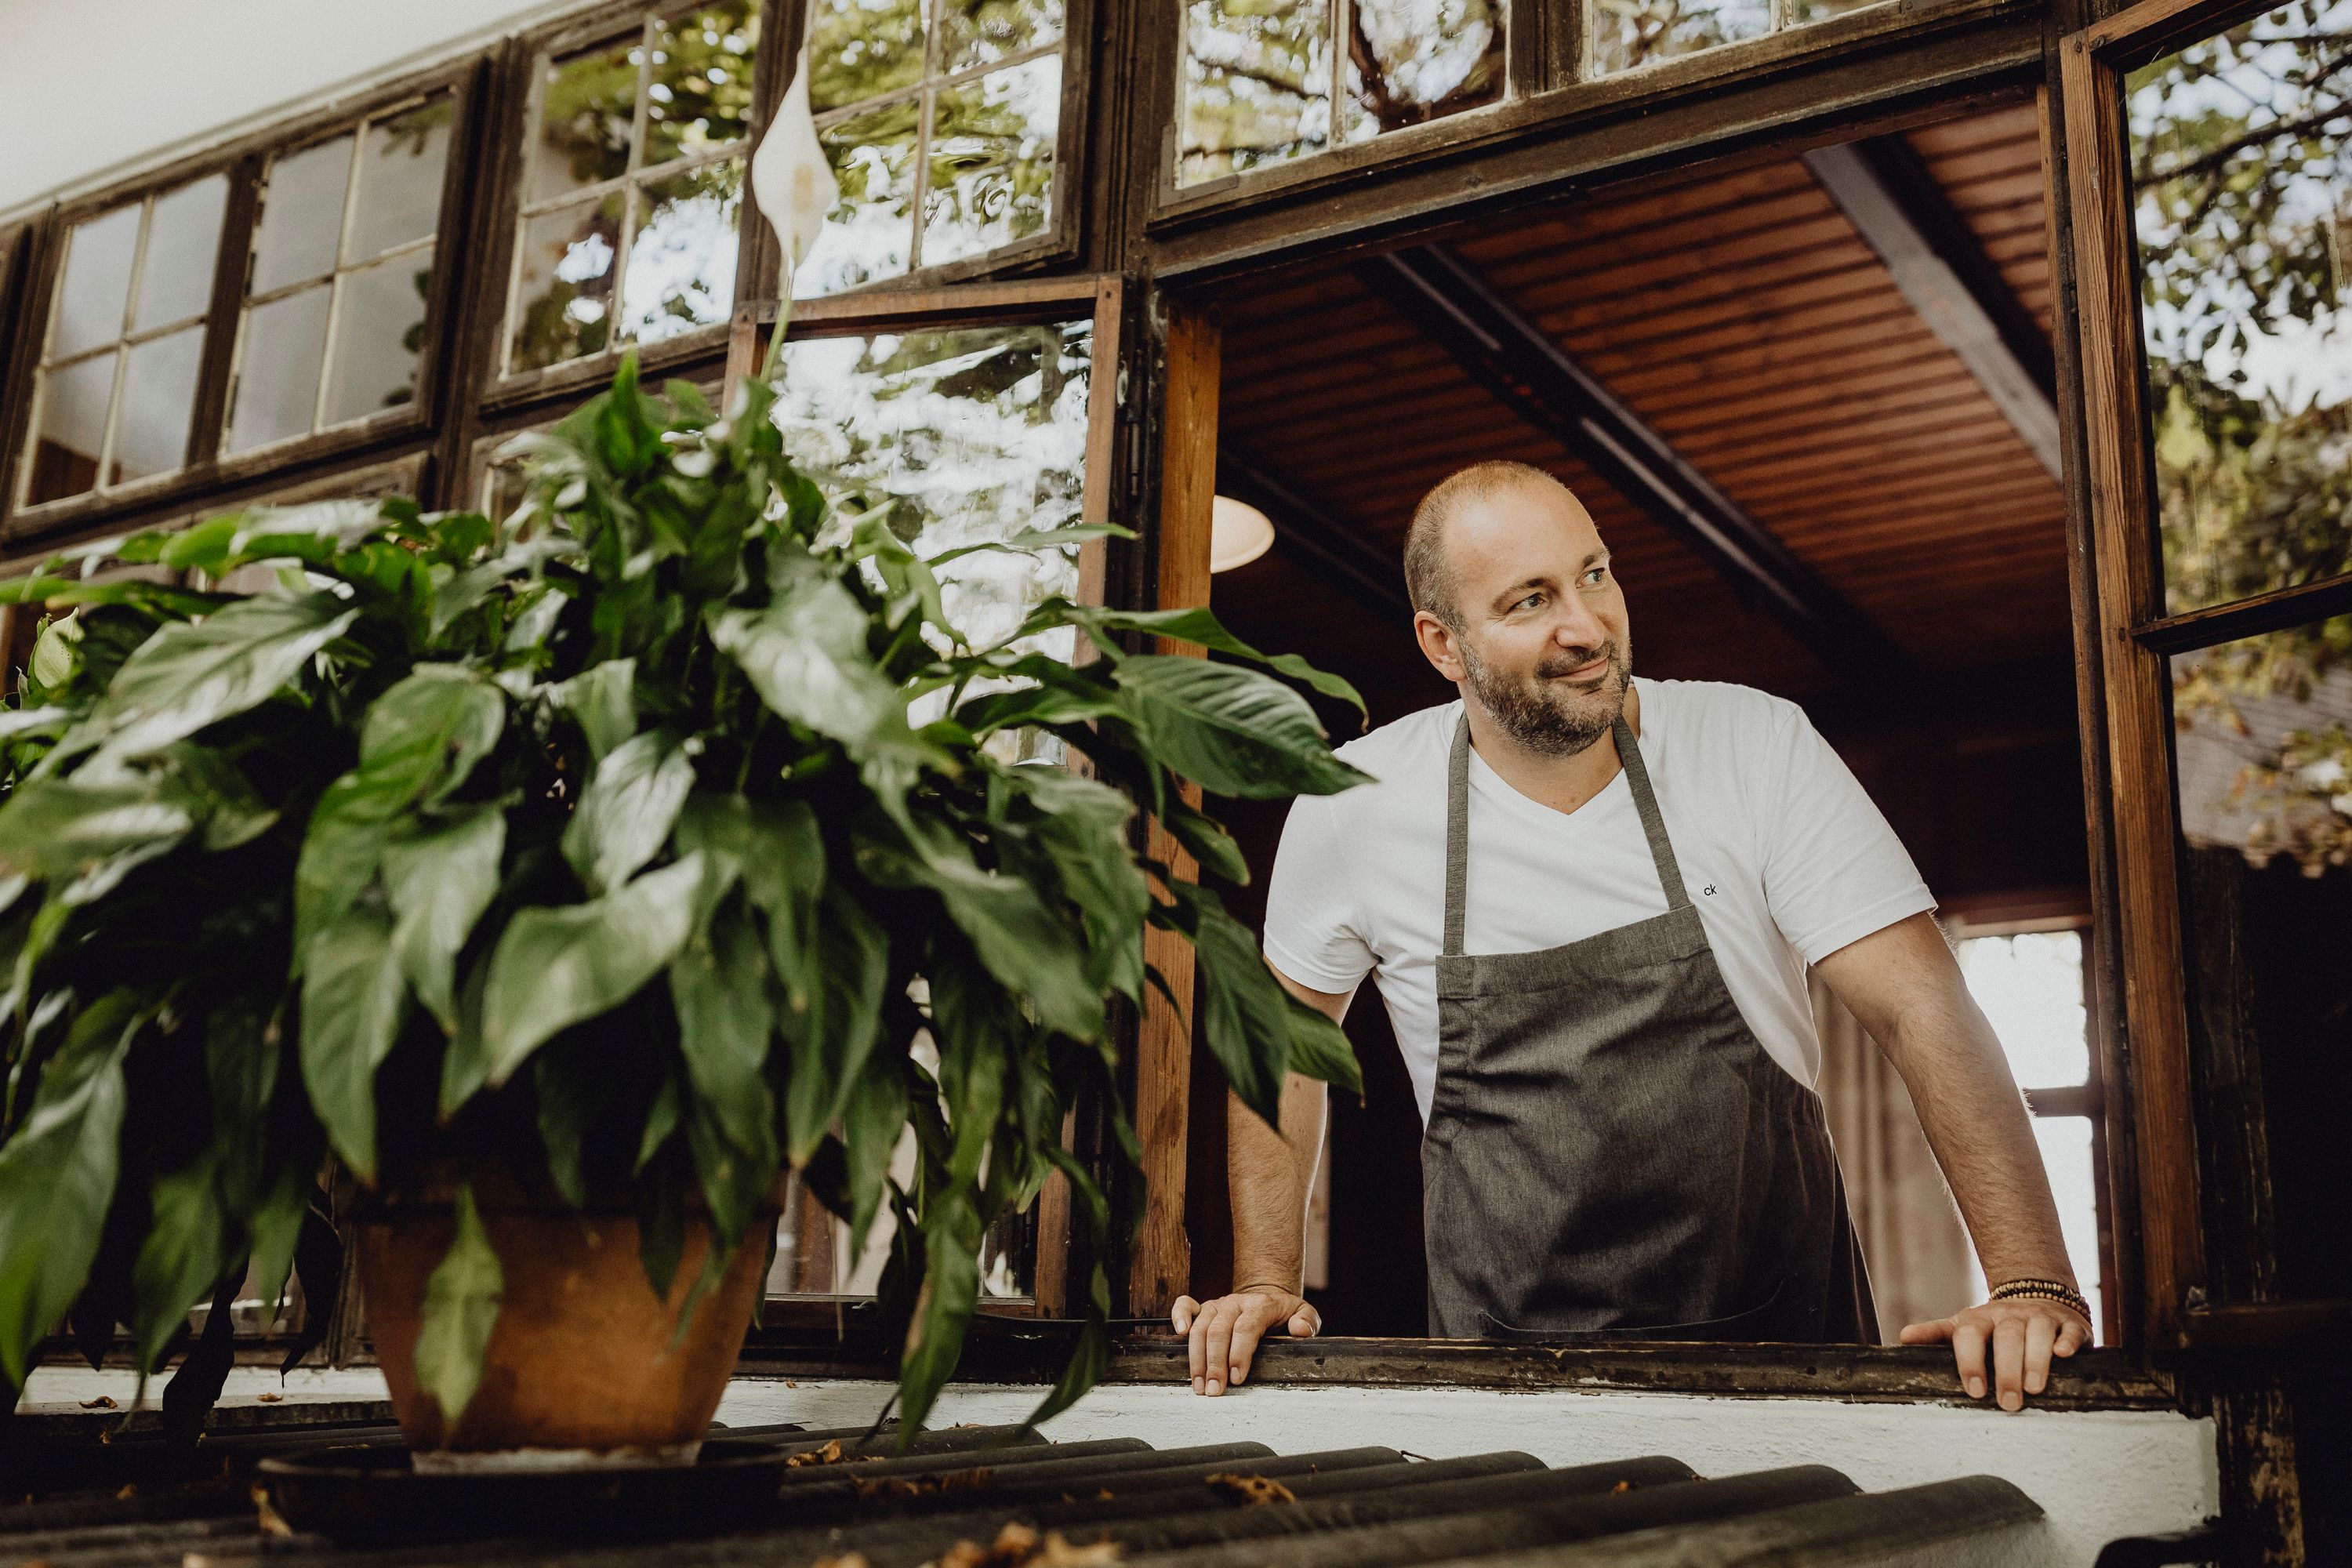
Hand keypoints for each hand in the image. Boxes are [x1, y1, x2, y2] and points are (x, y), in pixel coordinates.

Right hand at [1170, 1286, 1320, 1395]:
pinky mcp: (1204, 1308)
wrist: (1268, 1297)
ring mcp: (1218, 1304)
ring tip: (1198, 1385)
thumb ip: (1307, 1321)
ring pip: (1200, 1327)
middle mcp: (1236, 1303)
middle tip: (1214, 1391)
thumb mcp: (1304, 1314)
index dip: (1239, 1354)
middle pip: (1219, 1331)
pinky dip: (1179, 1316)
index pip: (1246, 1328)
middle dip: (1215, 1364)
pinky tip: (1178, 1334)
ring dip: (1197, 1358)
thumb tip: (1299, 1330)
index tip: (1237, 1378)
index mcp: (1260, 1305)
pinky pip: (1186, 1305)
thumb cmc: (1285, 1313)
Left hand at [1901, 1297, 2090, 1410]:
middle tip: (2008, 1402)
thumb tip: (1903, 1337)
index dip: (1970, 1362)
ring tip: (2034, 1388)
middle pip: (2007, 1337)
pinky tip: (2064, 1356)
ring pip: (2038, 1332)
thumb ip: (1936, 1334)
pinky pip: (2070, 1329)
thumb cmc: (1995, 1327)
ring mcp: (2040, 1317)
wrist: (2037, 1298)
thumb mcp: (1964, 1328)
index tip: (1975, 1390)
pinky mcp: (2070, 1323)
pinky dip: (2067, 1342)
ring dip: (2036, 1359)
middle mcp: (2010, 1316)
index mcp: (1980, 1320)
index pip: (1970, 1335)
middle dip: (2006, 1370)